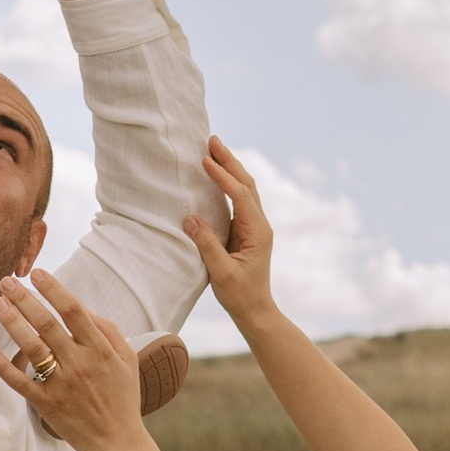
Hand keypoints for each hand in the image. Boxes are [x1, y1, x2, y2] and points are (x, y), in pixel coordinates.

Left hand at [0, 267, 145, 450]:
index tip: (36, 272)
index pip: (73, 310)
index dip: (53, 289)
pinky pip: (21, 382)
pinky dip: (3, 366)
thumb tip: (83, 309)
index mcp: (99, 349)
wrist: (118, 442)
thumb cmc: (123, 398)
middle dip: (24, 299)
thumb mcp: (127, 359)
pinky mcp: (47, 404)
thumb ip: (108, 330)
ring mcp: (61, 384)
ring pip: (32, 348)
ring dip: (12, 323)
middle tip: (5, 281)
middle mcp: (79, 363)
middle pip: (47, 324)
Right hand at [187, 137, 277, 334]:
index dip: (222, 176)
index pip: (240, 195)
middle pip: (246, 184)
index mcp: (257, 232)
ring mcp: (255, 226)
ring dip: (230, 168)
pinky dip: (228, 183)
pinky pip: (239, 199)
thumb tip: (189, 217)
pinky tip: (217, 174)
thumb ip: (207, 244)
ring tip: (214, 149)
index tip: (205, 160)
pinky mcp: (247, 231)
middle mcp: (259, 224)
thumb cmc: (240, 295)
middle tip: (212, 140)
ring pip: (245, 189)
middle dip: (229, 161)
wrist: (255, 310)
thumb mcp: (221, 272)